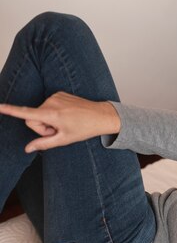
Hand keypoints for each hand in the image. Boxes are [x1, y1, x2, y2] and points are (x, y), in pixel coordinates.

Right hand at [0, 92, 119, 152]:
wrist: (101, 115)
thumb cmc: (84, 129)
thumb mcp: (64, 139)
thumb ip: (43, 144)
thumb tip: (27, 149)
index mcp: (52, 114)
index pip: (26, 113)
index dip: (10, 110)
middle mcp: (51, 102)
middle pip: (32, 118)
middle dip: (41, 127)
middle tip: (58, 131)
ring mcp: (55, 96)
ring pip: (40, 112)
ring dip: (49, 120)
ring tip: (65, 123)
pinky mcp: (59, 93)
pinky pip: (48, 105)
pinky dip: (54, 112)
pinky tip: (67, 115)